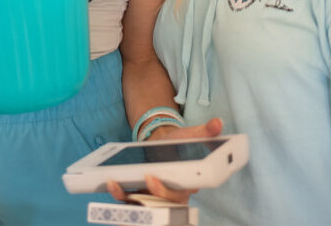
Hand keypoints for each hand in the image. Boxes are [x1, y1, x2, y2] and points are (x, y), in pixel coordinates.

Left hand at [106, 117, 223, 204]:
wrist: (160, 143)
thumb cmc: (178, 144)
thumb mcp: (191, 136)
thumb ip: (205, 132)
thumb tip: (218, 123)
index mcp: (187, 184)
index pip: (181, 195)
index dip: (170, 192)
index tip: (155, 179)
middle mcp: (171, 196)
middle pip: (162, 204)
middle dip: (152, 196)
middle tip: (146, 178)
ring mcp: (154, 198)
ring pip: (144, 207)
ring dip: (130, 200)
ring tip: (116, 184)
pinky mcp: (140, 196)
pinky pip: (130, 203)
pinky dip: (120, 195)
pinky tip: (112, 183)